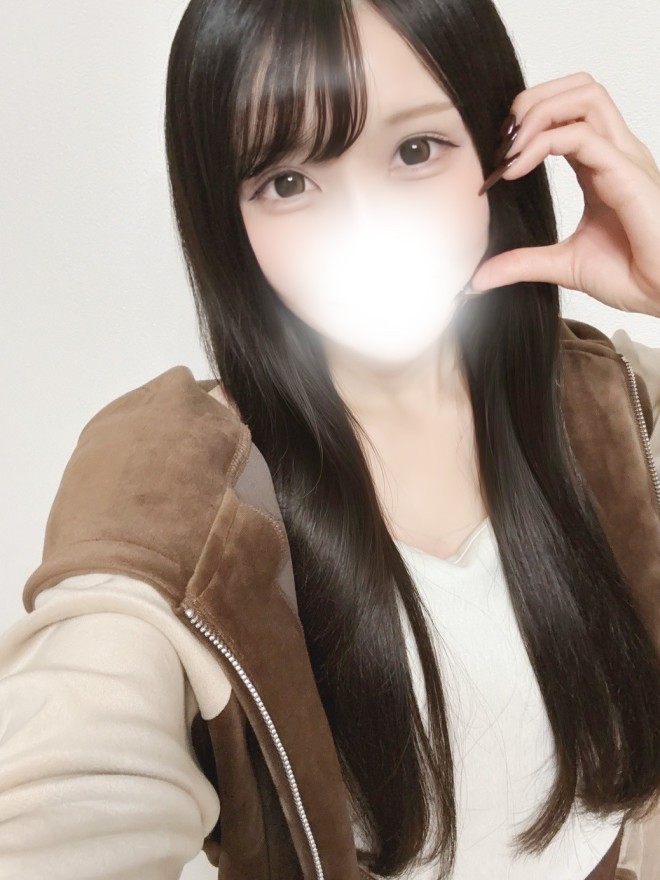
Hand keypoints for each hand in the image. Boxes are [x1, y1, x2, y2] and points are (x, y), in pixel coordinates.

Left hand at [469, 72, 659, 317]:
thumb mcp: (564, 266)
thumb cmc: (635, 275)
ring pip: (586, 97)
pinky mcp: (628, 175)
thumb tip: (479, 276)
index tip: (498, 157)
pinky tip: (517, 168)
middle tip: (502, 141)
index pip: (568, 114)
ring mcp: (625, 159)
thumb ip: (523, 263)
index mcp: (602, 166)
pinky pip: (584, 137)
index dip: (528, 122)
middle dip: (532, 101)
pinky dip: (544, 142)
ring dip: (538, 112)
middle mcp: (616, 153)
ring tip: (510, 150)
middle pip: (579, 90)